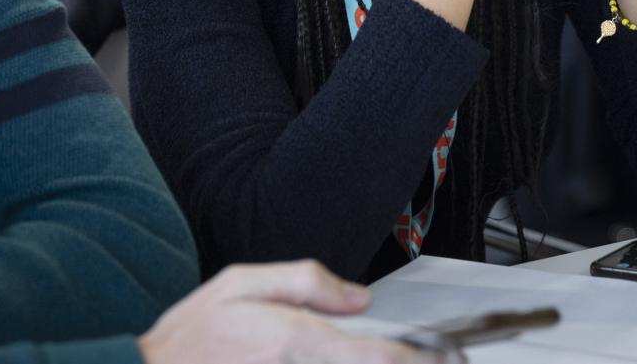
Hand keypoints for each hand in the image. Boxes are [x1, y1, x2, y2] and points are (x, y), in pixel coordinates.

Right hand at [138, 260, 450, 363]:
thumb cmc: (189, 338)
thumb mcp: (239, 283)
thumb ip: (303, 282)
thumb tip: (356, 296)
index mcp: (293, 342)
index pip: (376, 356)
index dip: (417, 360)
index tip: (447, 359)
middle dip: (397, 363)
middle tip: (433, 359)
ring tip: (391, 355)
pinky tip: (329, 359)